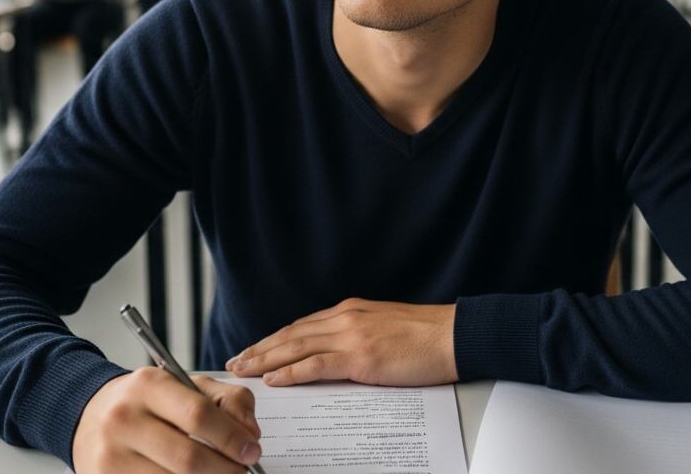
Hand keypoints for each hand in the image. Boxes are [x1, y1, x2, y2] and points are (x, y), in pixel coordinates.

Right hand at [72, 368, 261, 473]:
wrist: (90, 416)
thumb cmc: (146, 403)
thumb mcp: (184, 386)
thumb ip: (226, 400)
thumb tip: (250, 433)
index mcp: (148, 386)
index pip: (199, 415)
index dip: (232, 438)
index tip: (252, 450)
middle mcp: (124, 419)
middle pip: (188, 458)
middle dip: (225, 470)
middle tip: (242, 471)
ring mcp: (111, 456)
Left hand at [226, 298, 457, 387]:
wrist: (455, 335)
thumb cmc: (427, 337)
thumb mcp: (384, 328)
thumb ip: (358, 336)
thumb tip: (339, 355)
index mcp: (350, 311)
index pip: (301, 326)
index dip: (274, 339)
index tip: (255, 349)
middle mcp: (345, 318)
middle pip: (290, 334)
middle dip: (260, 348)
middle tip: (235, 361)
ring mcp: (351, 336)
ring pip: (295, 346)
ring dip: (265, 360)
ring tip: (243, 370)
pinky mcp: (360, 357)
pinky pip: (316, 364)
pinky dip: (291, 372)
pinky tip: (274, 380)